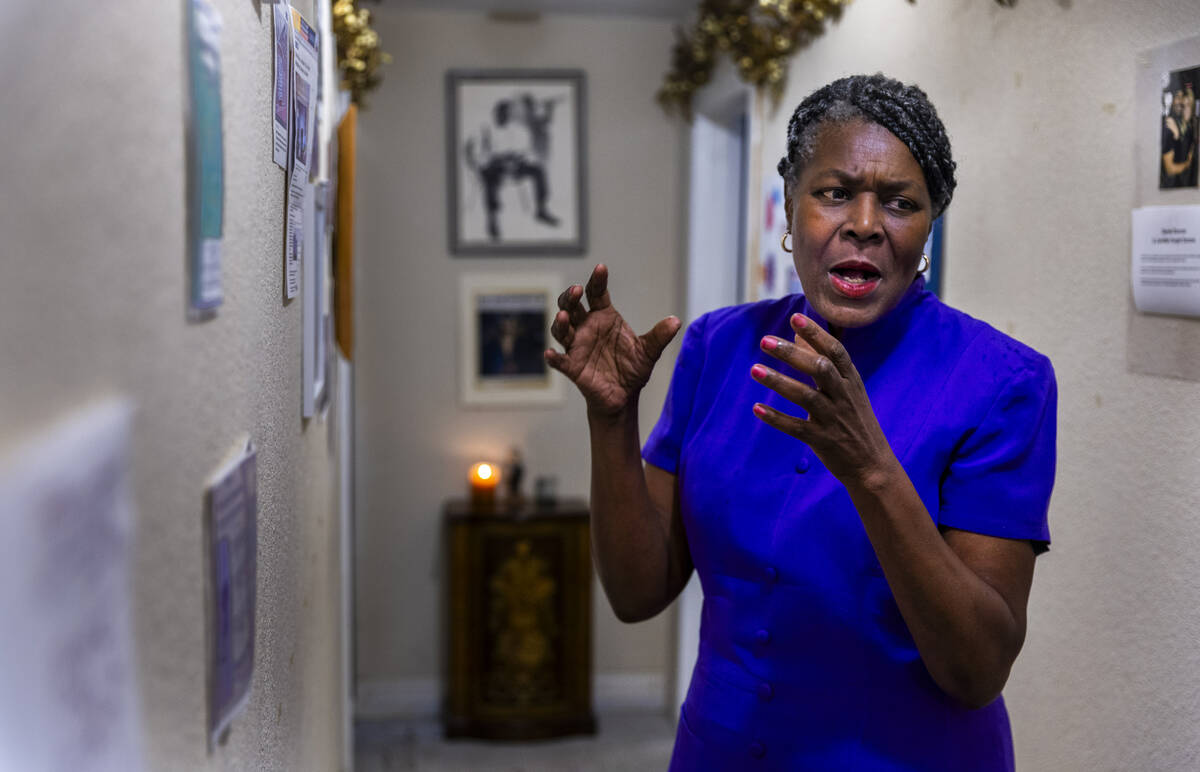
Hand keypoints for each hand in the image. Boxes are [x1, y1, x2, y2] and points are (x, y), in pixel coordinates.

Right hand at [545, 264, 680, 416]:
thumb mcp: (649, 351)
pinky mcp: (573, 367)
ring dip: (560, 323)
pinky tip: (551, 355)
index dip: (597, 280)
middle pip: (572, 306)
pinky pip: (560, 361)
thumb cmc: (633, 369)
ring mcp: (577, 347)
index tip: (601, 268)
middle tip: (576, 290)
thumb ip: (659, 336)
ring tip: (563, 316)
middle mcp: (587, 328)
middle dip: (570, 297)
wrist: (625, 397)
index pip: (597, 294)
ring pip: (562, 330)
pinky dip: (554, 358)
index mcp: (604, 317)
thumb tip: (676, 321)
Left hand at [750, 313, 895, 486]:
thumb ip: (823, 364)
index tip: (795, 317)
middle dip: (791, 354)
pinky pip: (796, 427)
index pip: (835, 351)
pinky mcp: (822, 440)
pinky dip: (776, 418)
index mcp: (851, 382)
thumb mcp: (847, 390)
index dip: (816, 333)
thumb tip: (799, 335)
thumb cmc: (855, 422)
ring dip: (778, 382)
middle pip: (819, 369)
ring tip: (754, 369)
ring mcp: (833, 419)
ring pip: (805, 396)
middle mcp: (844, 397)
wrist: (873, 466)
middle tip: (765, 340)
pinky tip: (757, 409)